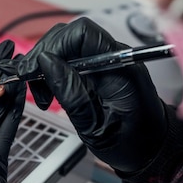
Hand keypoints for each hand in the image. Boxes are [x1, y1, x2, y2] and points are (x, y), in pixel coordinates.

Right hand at [0, 17, 167, 173]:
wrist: (151, 149)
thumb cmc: (132, 142)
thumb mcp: (96, 128)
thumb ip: (71, 94)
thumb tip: (46, 63)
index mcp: (119, 67)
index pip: (82, 33)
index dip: (53, 47)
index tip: (35, 70)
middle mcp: (112, 57)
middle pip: (68, 35)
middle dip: (43, 56)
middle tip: (31, 83)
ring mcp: (104, 61)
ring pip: (64, 45)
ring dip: (45, 65)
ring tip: (42, 93)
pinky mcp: (95, 69)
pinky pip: (68, 58)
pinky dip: (51, 72)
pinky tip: (48, 91)